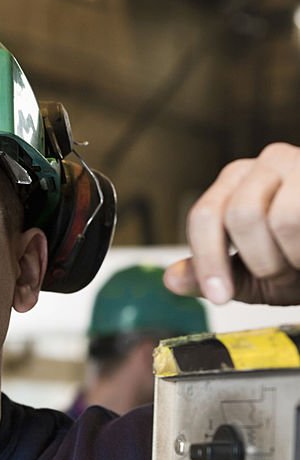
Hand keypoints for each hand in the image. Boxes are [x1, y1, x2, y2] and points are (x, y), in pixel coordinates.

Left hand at [164, 142, 299, 305]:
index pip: (205, 216)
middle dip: (261, 260)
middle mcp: (267, 162)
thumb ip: (215, 276)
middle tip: (282, 274)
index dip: (209, 260)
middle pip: (239, 214)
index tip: (220, 297)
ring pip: (278, 216)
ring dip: (290, 257)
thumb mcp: (256, 275)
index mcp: (237, 182)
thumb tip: (172, 279)